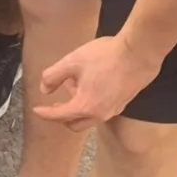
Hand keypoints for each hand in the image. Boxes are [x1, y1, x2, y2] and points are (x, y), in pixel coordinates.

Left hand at [34, 34, 161, 130]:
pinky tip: (89, 85)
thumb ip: (53, 76)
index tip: (36, 110)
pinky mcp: (123, 103)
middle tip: (53, 105)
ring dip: (77, 108)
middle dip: (61, 117)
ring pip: (89, 118)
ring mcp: (113, 110)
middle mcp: (100, 114)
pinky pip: (101, 111)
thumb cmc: (107, 56)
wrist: (140, 52)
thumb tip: (45, 89)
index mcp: (85, 106)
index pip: (59, 116)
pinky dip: (90, 104)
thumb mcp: (72, 62)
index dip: (45, 113)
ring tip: (73, 86)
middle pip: (74, 124)